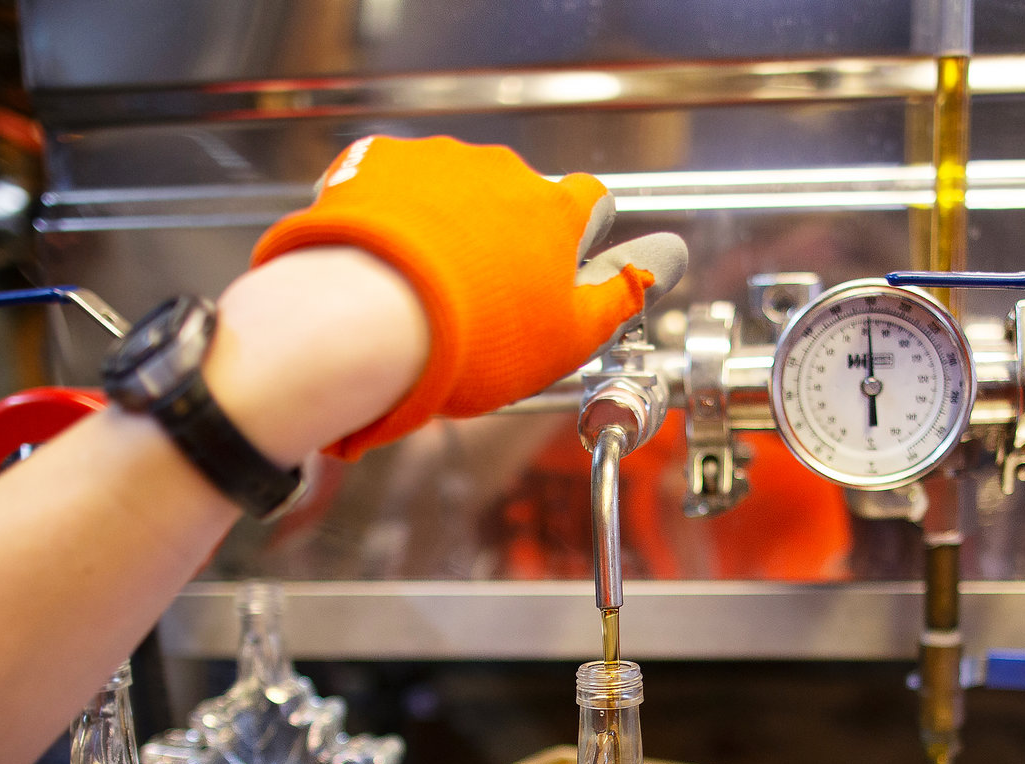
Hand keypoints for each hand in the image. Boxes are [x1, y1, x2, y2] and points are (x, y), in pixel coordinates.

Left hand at [245, 134, 686, 459]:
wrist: (369, 317)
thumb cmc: (475, 339)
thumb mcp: (569, 338)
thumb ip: (618, 298)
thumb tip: (656, 269)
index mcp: (556, 212)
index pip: (591, 203)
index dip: (579, 236)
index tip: (563, 265)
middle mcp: (502, 172)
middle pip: (517, 197)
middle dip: (505, 237)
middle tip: (482, 297)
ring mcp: (438, 162)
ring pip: (454, 190)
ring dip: (447, 226)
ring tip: (423, 286)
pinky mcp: (377, 163)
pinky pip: (393, 183)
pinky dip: (393, 214)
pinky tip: (384, 260)